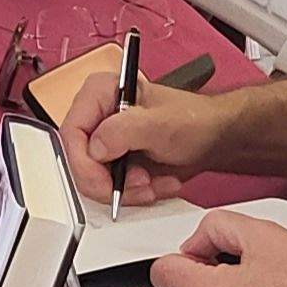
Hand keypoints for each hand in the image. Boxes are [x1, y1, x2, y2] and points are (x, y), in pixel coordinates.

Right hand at [59, 68, 222, 208]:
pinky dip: (134, 193)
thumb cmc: (194, 119)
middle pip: (81, 161)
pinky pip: (111, 186)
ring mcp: (106, 139)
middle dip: (112, 182)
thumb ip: (123, 131)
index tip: (106, 182)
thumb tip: (95, 148)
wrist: (215, 137)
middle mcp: (98, 115)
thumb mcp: (159, 123)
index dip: (85, 164)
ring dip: (127, 190)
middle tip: (140, 184)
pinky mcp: (116, 160)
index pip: (72, 134)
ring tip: (153, 182)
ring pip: (95, 179)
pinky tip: (155, 183)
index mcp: (100, 93)